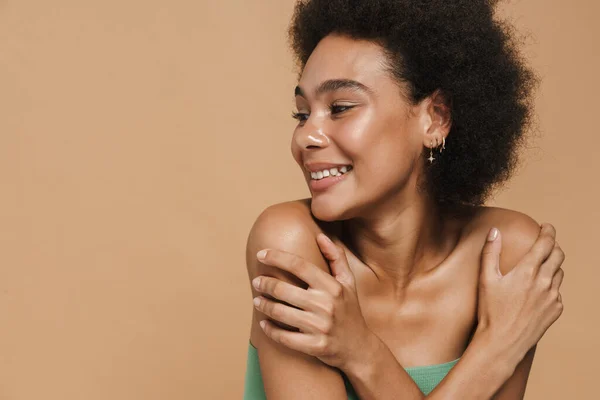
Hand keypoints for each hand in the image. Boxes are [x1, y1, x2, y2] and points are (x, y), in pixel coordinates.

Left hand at [251, 233, 371, 369]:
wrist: (360, 347)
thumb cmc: (350, 310)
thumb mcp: (348, 282)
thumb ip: (336, 257)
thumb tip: (320, 236)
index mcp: (332, 286)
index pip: (299, 265)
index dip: (277, 257)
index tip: (260, 254)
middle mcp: (326, 305)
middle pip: (284, 289)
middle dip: (265, 283)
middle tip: (256, 281)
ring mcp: (320, 326)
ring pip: (281, 313)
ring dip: (264, 306)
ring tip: (257, 301)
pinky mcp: (315, 346)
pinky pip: (284, 337)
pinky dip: (270, 330)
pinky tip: (263, 324)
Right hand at [476, 223, 564, 358]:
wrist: (502, 343)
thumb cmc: (490, 311)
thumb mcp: (486, 279)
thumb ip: (490, 252)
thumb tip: (494, 231)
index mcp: (528, 271)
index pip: (546, 243)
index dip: (548, 231)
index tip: (546, 227)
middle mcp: (544, 282)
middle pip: (558, 255)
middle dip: (553, 246)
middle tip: (544, 244)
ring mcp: (553, 297)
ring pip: (559, 273)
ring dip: (551, 266)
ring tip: (537, 269)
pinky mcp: (556, 310)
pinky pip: (557, 292)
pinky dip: (549, 287)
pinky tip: (535, 292)